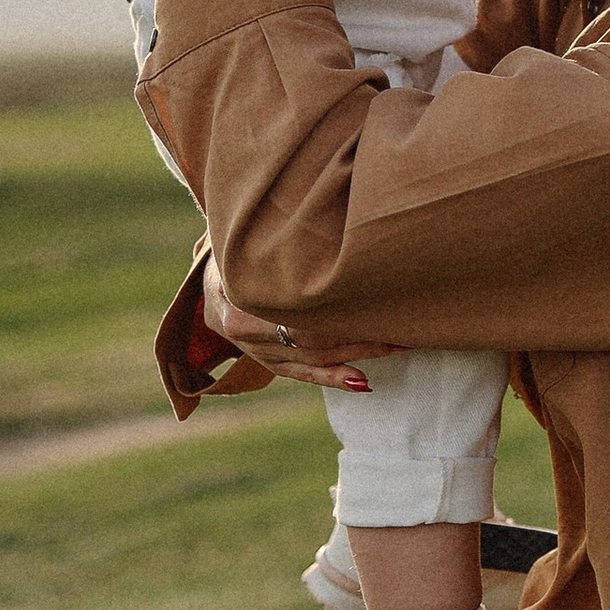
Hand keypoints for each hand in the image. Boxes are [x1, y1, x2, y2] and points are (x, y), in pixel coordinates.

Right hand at [202, 262, 396, 384]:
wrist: (209, 283)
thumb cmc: (235, 253)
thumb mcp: (241, 245)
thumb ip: (273, 246)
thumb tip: (312, 227)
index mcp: (239, 308)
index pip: (299, 319)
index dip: (340, 316)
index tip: (377, 305)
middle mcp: (248, 337)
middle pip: (312, 341)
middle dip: (359, 336)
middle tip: (400, 328)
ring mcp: (260, 355)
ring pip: (313, 360)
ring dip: (356, 357)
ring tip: (397, 348)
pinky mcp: (271, 365)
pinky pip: (305, 374)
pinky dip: (334, 378)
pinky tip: (363, 381)